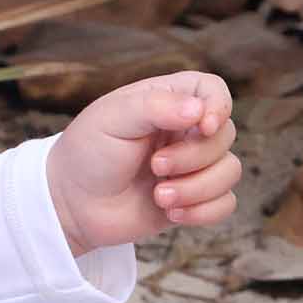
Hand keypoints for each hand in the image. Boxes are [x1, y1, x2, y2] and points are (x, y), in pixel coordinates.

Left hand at [46, 72, 239, 256]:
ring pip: (230, 171)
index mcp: (168, 100)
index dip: (218, 106)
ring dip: (197, 188)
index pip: (213, 90)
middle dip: (193, 157)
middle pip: (225, 135)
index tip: (203, 126)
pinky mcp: (194, 199)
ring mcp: (192, 166)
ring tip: (160, 196)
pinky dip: (203, 211)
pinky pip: (225, 204)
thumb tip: (199, 110)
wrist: (72, 205)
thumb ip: (155, 106)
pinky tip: (171, 213)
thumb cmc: (87, 154)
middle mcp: (185, 130)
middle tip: (154, 166)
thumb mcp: (112, 118)